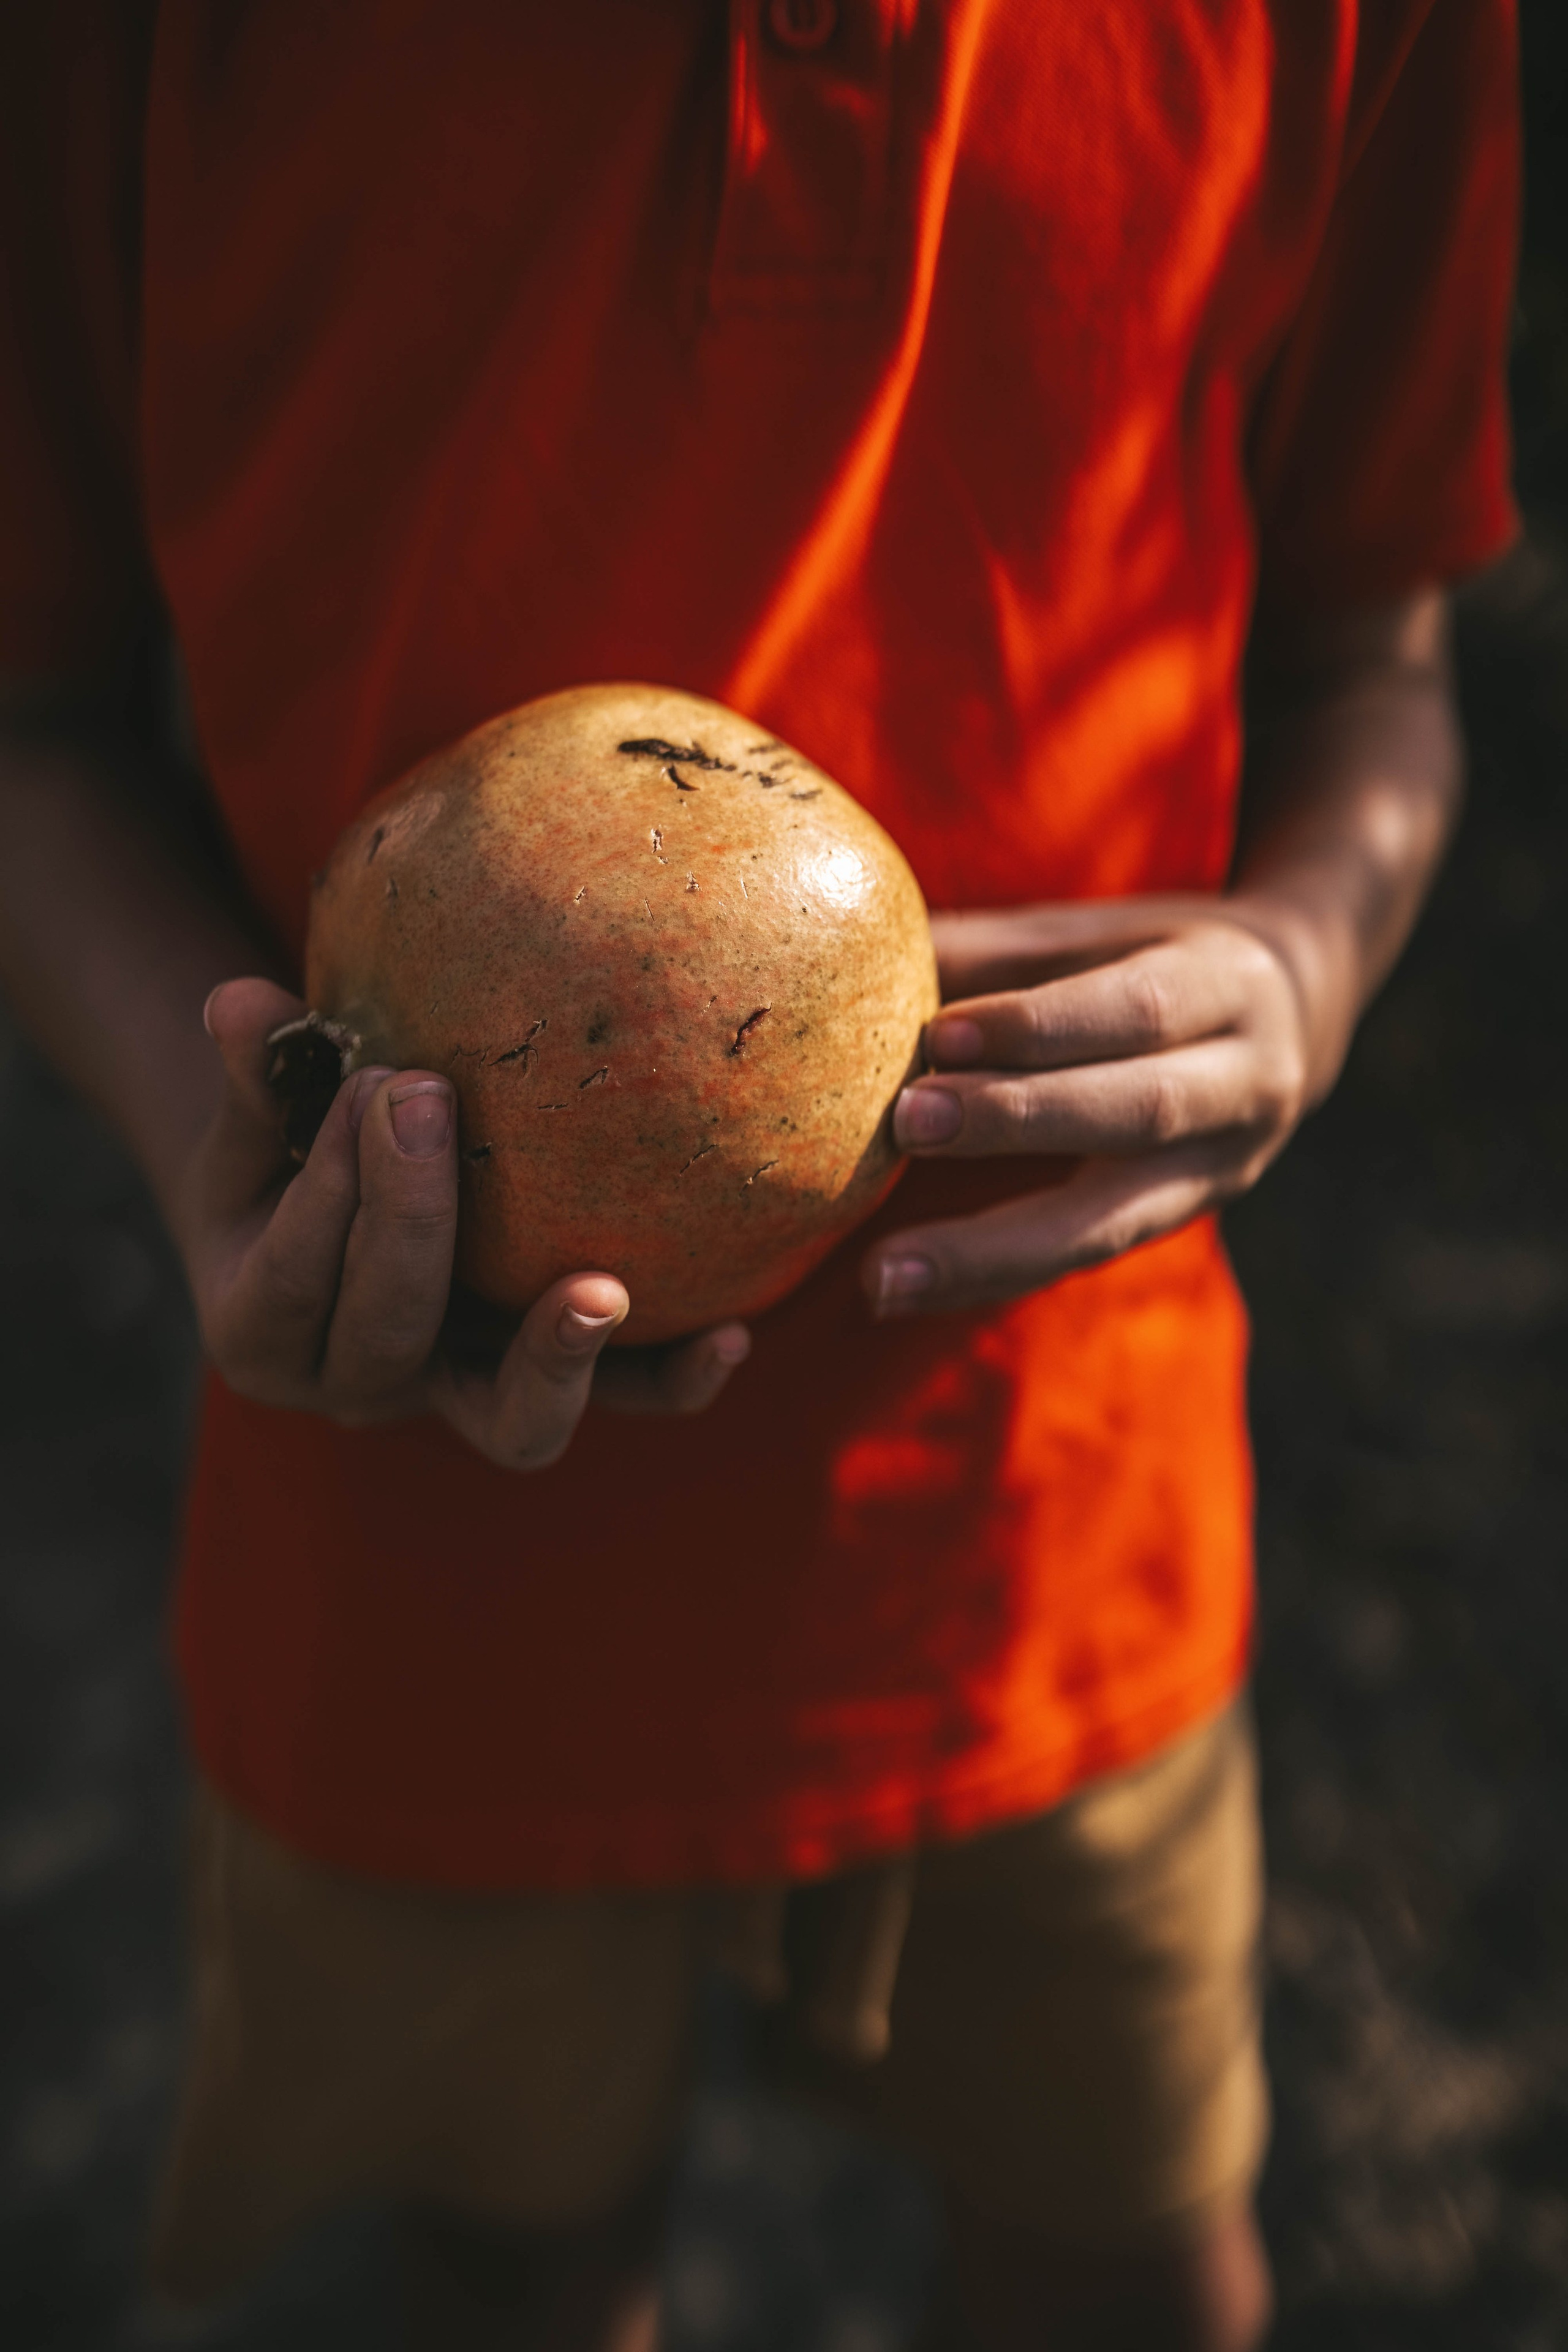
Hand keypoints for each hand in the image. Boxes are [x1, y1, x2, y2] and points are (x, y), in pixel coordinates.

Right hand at [178, 978, 750, 1468]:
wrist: (331, 1224)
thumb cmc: (291, 1156)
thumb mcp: (259, 1123)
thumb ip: (257, 1076)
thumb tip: (236, 1000)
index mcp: (264, 1332)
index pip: (294, 1277)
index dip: (330, 1186)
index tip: (367, 1080)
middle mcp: (362, 1385)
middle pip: (389, 1339)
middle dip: (410, 1220)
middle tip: (428, 1096)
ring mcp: (463, 1395)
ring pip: (510, 1419)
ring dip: (556, 1356)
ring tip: (601, 1289)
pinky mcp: (548, 1381)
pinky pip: (620, 1399)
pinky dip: (670, 1377)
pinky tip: (730, 1333)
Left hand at [862, 895, 1313, 1316]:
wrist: (1292, 1021)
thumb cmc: (1156, 961)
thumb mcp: (1101, 935)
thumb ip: (995, 952)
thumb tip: (861, 951)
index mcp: (1228, 991)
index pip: (1137, 1010)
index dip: (1041, 1025)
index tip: (939, 1034)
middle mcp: (1245, 1088)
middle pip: (1138, 1113)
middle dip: (1019, 1122)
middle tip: (907, 1124)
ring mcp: (1222, 1173)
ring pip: (1111, 1224)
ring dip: (991, 1249)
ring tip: (882, 1275)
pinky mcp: (1177, 1226)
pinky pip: (1079, 1264)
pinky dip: (989, 1279)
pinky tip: (908, 1293)